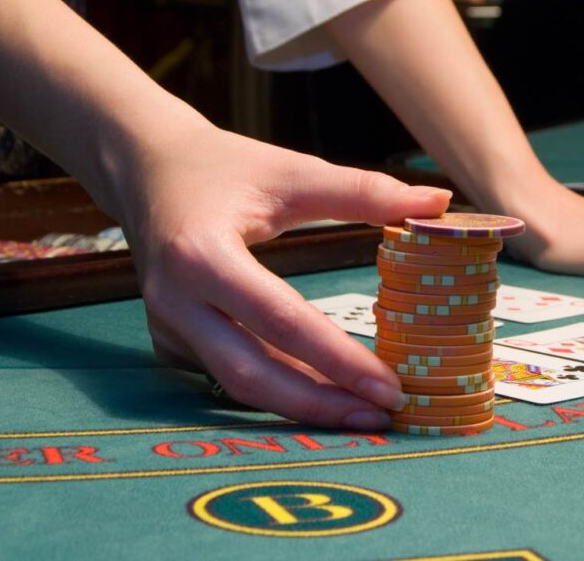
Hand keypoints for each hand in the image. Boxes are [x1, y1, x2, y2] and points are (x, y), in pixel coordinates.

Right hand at [113, 123, 450, 428]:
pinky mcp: (169, 341)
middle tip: (384, 417)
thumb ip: (362, 192)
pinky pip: (228, 376)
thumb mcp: (292, 171)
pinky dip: (277, 388)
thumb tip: (436, 202)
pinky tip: (323, 395)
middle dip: (321, 404)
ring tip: (363, 415)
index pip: (281, 321)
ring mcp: (167, 327)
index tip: (390, 386)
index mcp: (201, 255)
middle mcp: (175, 301)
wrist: (148, 170)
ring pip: (239, 384)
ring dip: (302, 405)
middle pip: (252, 374)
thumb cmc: (224, 167)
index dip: (338, 359)